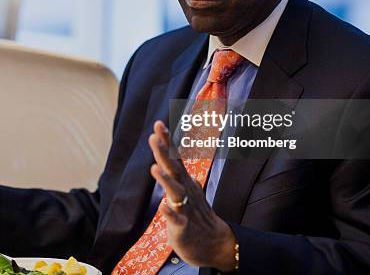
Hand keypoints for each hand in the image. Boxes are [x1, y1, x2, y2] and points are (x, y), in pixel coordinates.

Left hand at [148, 120, 236, 270]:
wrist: (215, 245)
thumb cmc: (197, 216)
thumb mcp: (187, 192)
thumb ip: (178, 176)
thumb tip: (171, 156)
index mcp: (184, 183)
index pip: (174, 158)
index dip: (167, 142)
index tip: (159, 124)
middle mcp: (185, 192)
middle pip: (174, 169)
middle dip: (164, 153)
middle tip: (154, 137)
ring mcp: (185, 209)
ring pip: (175, 192)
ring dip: (165, 180)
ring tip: (154, 169)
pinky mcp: (183, 228)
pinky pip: (177, 220)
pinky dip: (170, 214)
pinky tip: (163, 207)